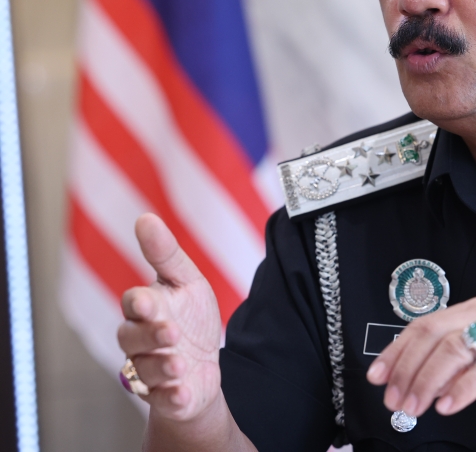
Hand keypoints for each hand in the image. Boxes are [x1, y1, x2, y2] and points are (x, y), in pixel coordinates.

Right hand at [117, 213, 222, 420]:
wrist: (203, 368)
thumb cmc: (191, 319)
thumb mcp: (187, 282)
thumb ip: (166, 255)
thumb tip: (145, 217)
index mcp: (145, 311)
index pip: (132, 305)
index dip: (138, 303)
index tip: (147, 300)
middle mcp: (140, 341)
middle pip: (131, 338)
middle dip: (149, 335)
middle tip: (170, 332)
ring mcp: (150, 371)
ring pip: (143, 370)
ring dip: (161, 367)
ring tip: (180, 363)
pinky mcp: (165, 396)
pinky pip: (162, 399)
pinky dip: (172, 397)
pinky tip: (183, 391)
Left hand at [366, 297, 475, 417]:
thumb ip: (452, 365)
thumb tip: (408, 381)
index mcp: (475, 311)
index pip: (424, 325)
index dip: (396, 352)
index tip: (377, 376)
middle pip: (433, 336)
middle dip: (406, 370)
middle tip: (394, 399)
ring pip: (454, 350)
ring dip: (427, 382)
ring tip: (415, 407)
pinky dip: (461, 390)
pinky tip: (447, 406)